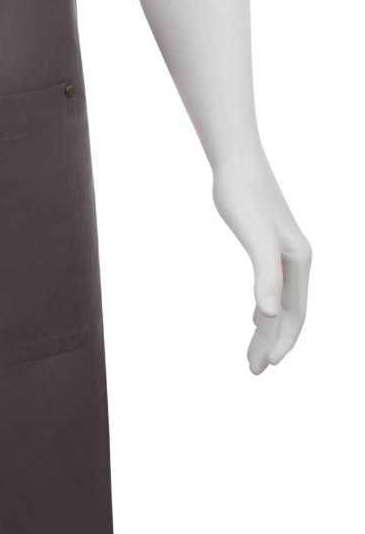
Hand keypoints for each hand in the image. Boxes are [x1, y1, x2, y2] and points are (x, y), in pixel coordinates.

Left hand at [211, 152, 310, 373]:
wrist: (236, 161)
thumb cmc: (243, 196)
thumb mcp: (255, 237)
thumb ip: (264, 276)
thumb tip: (265, 315)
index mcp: (298, 262)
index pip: (295, 314)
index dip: (283, 341)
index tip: (267, 366)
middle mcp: (296, 260)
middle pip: (288, 314)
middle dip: (272, 343)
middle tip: (254, 371)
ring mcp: (283, 253)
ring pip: (278, 302)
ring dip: (266, 331)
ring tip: (251, 356)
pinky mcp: (268, 245)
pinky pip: (271, 287)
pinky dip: (263, 309)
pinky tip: (254, 317)